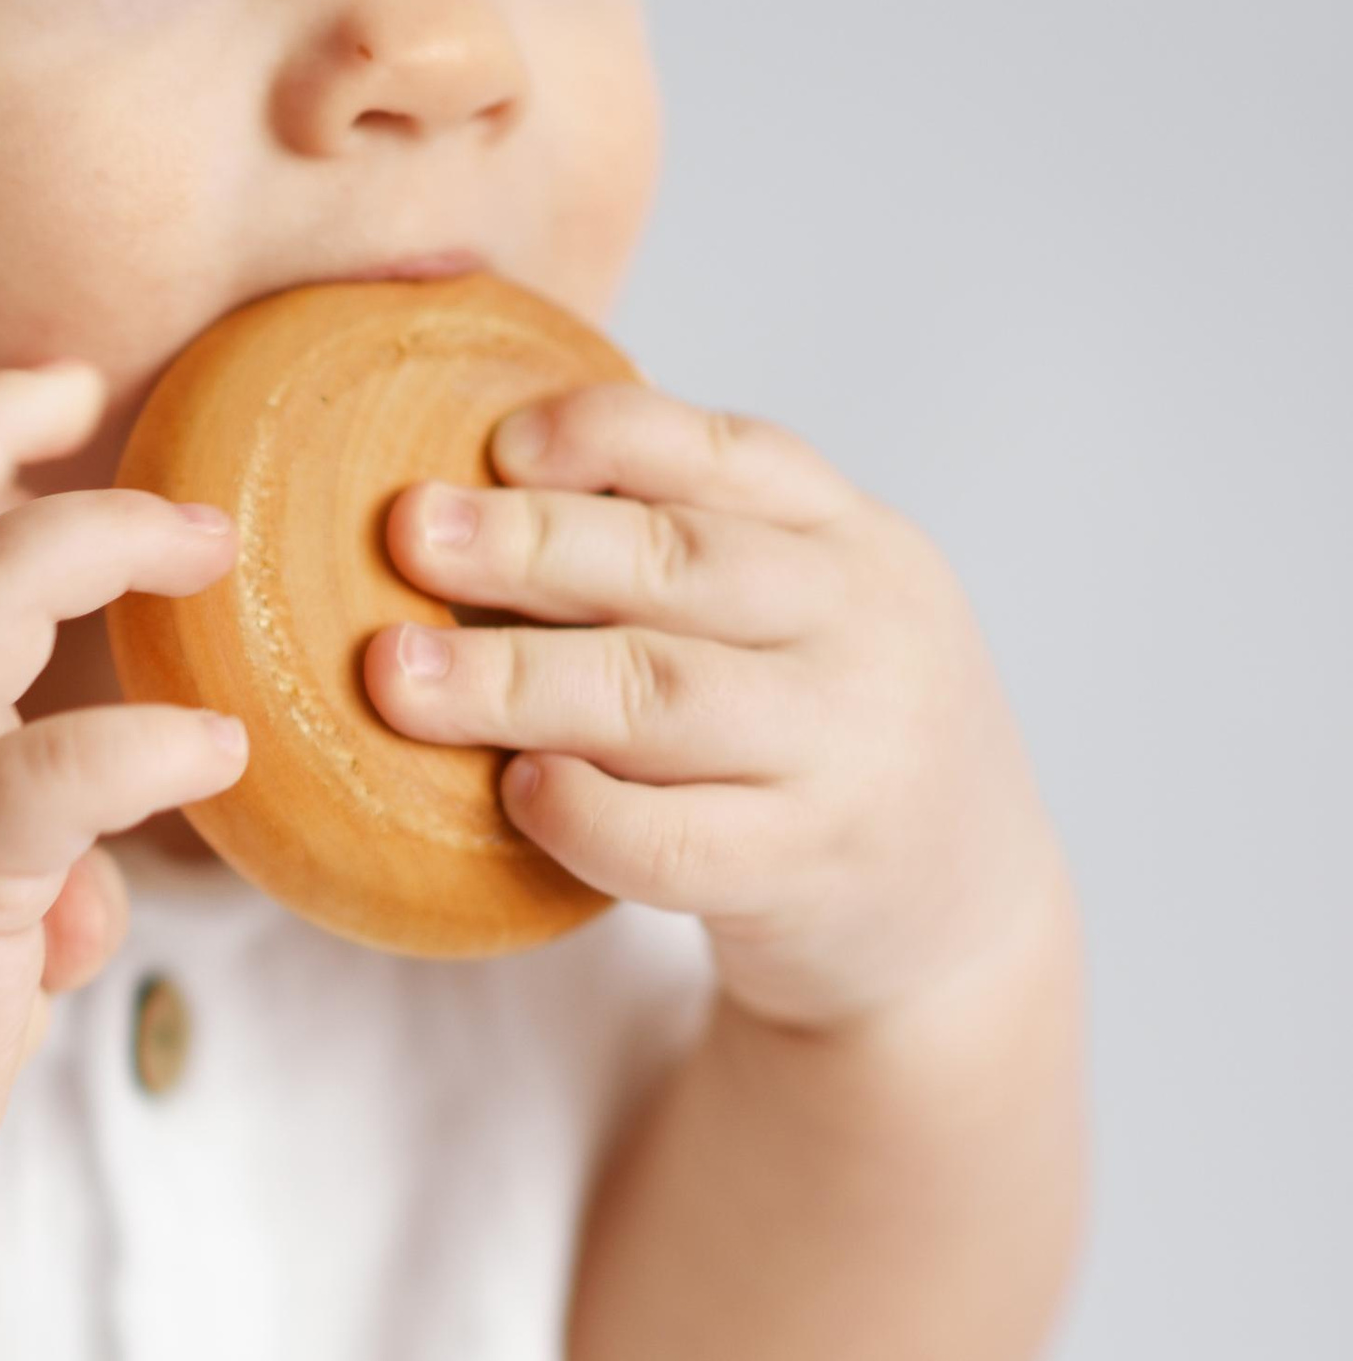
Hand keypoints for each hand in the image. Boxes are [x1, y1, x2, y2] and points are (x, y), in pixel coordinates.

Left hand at [365, 382, 1065, 1035]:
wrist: (962, 924)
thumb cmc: (827, 741)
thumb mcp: (811, 616)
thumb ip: (702, 542)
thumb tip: (503, 462)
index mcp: (856, 543)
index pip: (733, 456)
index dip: (610, 435)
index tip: (498, 443)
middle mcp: (865, 633)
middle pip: (680, 566)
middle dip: (530, 544)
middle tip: (407, 532)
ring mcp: (846, 755)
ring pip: (664, 695)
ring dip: (516, 678)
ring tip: (397, 671)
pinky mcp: (809, 872)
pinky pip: (677, 840)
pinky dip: (584, 811)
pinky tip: (512, 787)